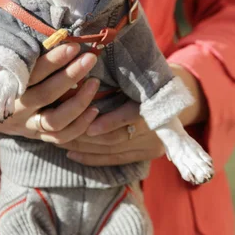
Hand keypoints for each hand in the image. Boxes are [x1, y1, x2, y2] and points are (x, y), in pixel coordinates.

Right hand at [0, 15, 102, 136]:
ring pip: (55, 122)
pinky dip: (79, 127)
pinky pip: (59, 137)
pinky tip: (94, 109)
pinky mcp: (34, 134)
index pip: (30, 72)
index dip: (52, 59)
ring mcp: (25, 124)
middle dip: (71, 75)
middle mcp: (14, 107)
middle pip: (47, 95)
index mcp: (0, 84)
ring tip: (95, 83)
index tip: (71, 42)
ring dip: (78, 104)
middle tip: (91, 57)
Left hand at [52, 64, 207, 166]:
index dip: (107, 120)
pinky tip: (72, 154)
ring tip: (59, 140)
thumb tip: (81, 79)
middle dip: (84, 135)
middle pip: (116, 138)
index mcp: (156, 105)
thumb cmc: (145, 76)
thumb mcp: (132, 74)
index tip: (82, 117)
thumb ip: (112, 80)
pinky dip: (92, 158)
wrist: (175, 94)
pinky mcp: (147, 154)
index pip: (131, 116)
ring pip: (112, 151)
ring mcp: (153, 145)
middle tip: (59, 128)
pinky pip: (115, 160)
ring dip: (83, 147)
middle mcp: (157, 130)